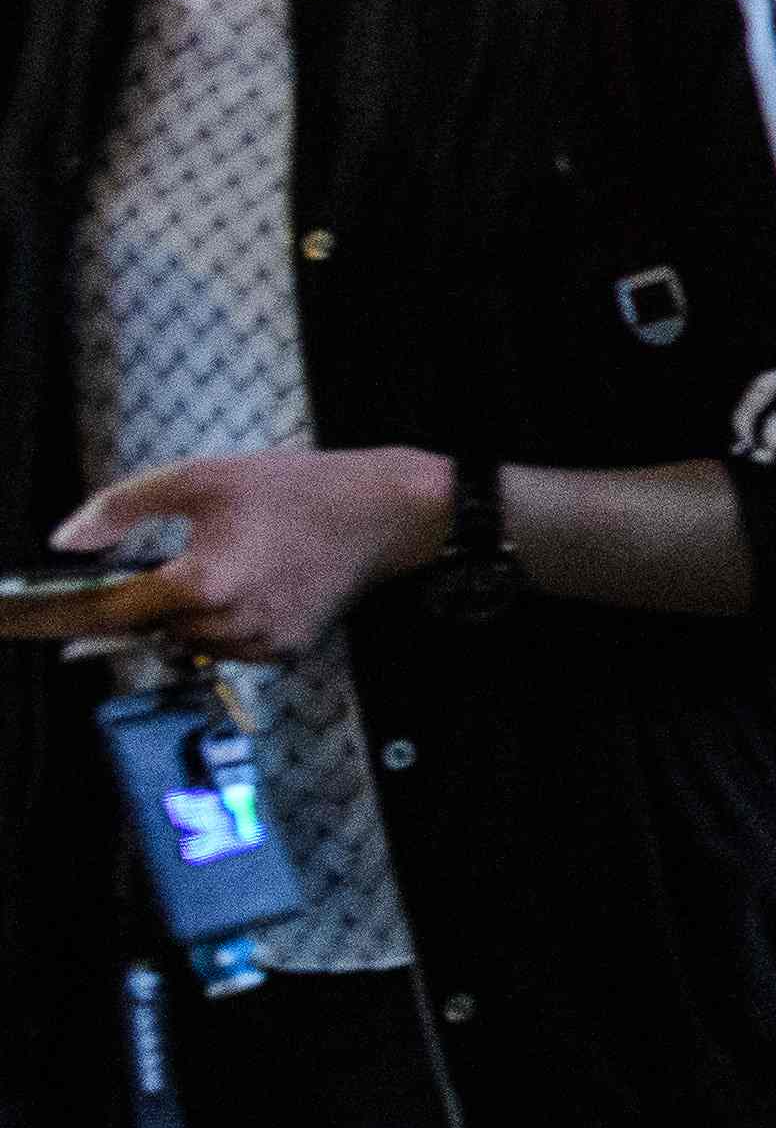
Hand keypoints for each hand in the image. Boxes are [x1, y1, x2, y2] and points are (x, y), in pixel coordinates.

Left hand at [21, 449, 451, 657]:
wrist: (387, 513)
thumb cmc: (296, 488)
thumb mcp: (202, 477)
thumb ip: (123, 507)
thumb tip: (65, 541)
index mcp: (202, 582)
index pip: (108, 612)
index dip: (55, 616)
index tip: (13, 620)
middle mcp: (229, 624)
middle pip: (147, 630)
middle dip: (137, 602)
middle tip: (158, 565)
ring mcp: (260, 644)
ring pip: (185, 642)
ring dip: (179, 615)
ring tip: (221, 566)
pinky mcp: (285, 651)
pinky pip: (226, 646)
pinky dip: (218, 623)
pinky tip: (248, 583)